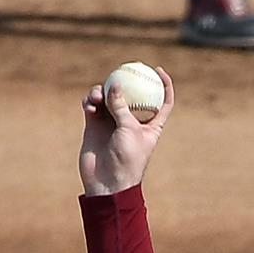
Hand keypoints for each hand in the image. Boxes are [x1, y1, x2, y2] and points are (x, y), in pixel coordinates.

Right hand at [78, 66, 174, 196]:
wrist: (106, 182)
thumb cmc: (126, 160)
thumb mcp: (128, 130)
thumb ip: (121, 107)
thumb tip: (115, 84)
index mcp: (151, 125)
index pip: (162, 102)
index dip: (163, 85)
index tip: (157, 70)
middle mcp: (132, 121)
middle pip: (131, 93)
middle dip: (125, 80)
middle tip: (120, 70)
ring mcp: (112, 122)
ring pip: (108, 97)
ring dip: (102, 91)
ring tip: (97, 96)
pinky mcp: (95, 125)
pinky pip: (93, 105)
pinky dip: (91, 101)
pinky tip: (89, 105)